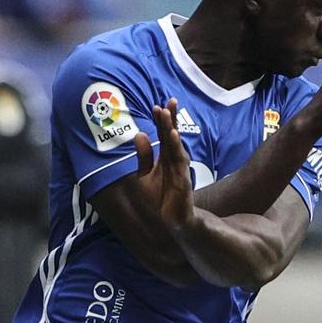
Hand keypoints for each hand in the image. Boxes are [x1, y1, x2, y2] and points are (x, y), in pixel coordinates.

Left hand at [136, 100, 194, 235]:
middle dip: (171, 119)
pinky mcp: (183, 180)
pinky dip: (177, 147)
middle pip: (172, 135)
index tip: (157, 106)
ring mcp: (180, 169)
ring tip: (166, 113)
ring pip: (175, 145)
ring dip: (171, 128)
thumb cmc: (160, 198)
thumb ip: (143, 156)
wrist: (171, 221)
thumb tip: (139, 134)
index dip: (161, 121)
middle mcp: (174, 161)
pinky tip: (174, 135)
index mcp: (165, 159)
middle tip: (170, 101)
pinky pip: (179, 161)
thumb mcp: (146, 175)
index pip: (164, 136)